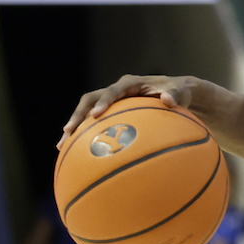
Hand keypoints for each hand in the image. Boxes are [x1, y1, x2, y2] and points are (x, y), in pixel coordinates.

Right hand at [60, 74, 208, 147]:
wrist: (176, 94)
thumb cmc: (179, 93)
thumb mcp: (182, 92)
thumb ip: (176, 94)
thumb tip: (169, 100)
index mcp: (130, 84)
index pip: (113, 91)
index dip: (103, 102)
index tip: (97, 115)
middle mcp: (117, 92)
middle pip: (90, 100)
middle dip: (78, 116)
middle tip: (68, 132)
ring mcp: (112, 104)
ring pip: (87, 113)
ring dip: (74, 128)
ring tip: (61, 147)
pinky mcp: (112, 115)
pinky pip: (95, 126)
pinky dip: (86, 139)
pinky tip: (77, 158)